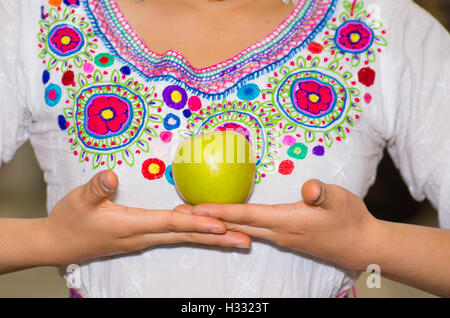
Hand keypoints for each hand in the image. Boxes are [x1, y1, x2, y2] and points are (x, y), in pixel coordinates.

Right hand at [41, 170, 250, 266]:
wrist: (58, 244)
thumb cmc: (69, 221)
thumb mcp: (78, 200)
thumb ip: (96, 188)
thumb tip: (110, 175)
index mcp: (132, 225)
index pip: (170, 223)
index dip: (196, 223)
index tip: (221, 224)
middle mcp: (144, 235)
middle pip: (186, 235)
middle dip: (217, 237)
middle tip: (246, 239)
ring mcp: (144, 238)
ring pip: (183, 237)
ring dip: (210, 237)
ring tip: (236, 238)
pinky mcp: (142, 237)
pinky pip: (174, 235)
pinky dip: (194, 232)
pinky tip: (206, 229)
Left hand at [180, 179, 377, 270]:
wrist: (361, 246)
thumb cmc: (350, 220)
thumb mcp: (340, 201)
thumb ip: (322, 194)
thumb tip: (309, 188)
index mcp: (286, 222)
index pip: (246, 215)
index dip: (220, 211)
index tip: (195, 210)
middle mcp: (278, 233)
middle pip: (236, 225)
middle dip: (207, 220)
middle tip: (179, 215)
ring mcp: (280, 237)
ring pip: (241, 229)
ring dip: (217, 223)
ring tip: (195, 218)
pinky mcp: (284, 237)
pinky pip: (252, 231)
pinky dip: (234, 225)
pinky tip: (227, 223)